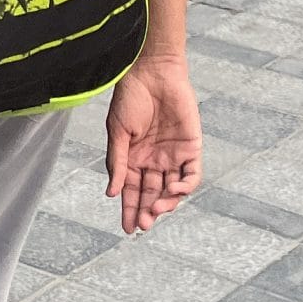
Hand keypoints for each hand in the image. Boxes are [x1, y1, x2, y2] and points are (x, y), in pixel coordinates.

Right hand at [106, 53, 201, 232]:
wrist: (153, 72)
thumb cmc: (130, 97)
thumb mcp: (117, 131)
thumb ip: (117, 162)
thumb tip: (111, 193)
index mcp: (133, 157)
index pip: (131, 191)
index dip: (129, 210)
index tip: (127, 229)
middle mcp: (153, 160)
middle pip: (151, 194)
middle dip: (146, 211)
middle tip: (142, 224)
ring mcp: (173, 156)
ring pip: (171, 190)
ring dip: (164, 203)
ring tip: (155, 209)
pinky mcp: (191, 148)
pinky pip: (191, 175)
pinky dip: (184, 188)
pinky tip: (172, 191)